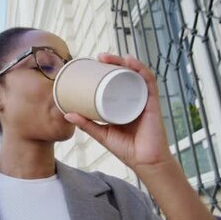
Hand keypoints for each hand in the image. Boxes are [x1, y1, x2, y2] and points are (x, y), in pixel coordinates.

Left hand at [63, 53, 173, 170]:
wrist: (145, 162)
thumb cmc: (127, 149)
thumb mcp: (102, 134)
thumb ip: (87, 124)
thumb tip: (67, 113)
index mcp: (126, 103)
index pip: (118, 81)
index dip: (108, 69)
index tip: (94, 63)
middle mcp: (136, 98)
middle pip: (127, 74)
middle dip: (114, 61)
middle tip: (99, 57)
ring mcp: (145, 99)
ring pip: (136, 74)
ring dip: (124, 61)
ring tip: (109, 57)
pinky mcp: (153, 103)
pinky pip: (149, 82)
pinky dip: (141, 69)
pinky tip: (131, 61)